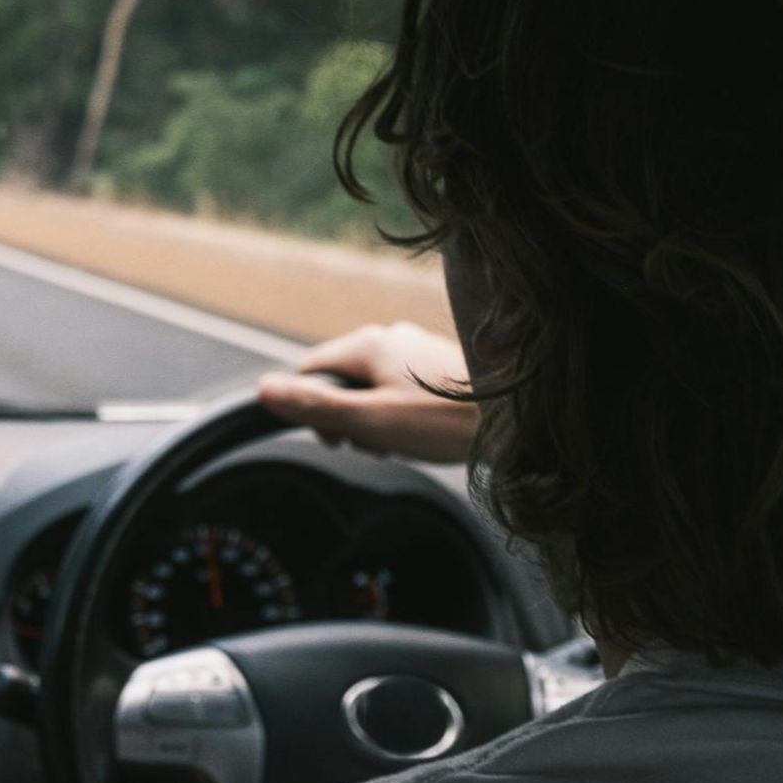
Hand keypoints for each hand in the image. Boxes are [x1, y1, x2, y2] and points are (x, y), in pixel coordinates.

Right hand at [257, 322, 477, 462]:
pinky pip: (401, 393)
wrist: (519, 418)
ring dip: (378, 422)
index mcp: (368, 343)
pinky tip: (427, 434)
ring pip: (373, 391)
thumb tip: (263, 390)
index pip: (310, 372)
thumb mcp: (370, 420)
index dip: (311, 410)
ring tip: (406, 441)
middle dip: (350, 420)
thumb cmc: (446, 420)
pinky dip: (404, 417)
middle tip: (375, 444)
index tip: (335, 438)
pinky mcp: (440, 369)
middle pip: (342, 383)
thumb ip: (315, 407)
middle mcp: (391, 338)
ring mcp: (417, 352)